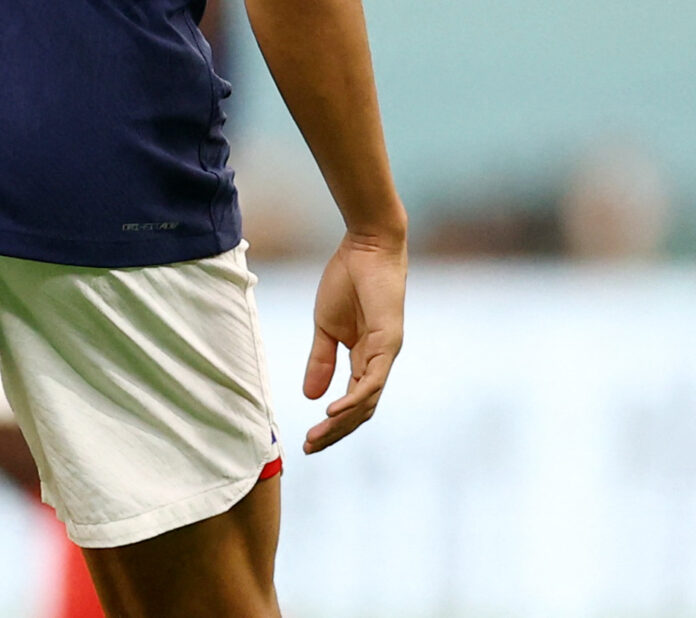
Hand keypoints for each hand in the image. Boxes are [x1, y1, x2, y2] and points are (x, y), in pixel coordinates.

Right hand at [300, 228, 404, 451]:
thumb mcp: (325, 326)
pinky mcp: (388, 343)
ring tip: (317, 437)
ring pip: (367, 402)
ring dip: (342, 423)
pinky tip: (332, 411)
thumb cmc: (348, 280)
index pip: (352, 402)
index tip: (307, 440)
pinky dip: (354, 399)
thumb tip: (311, 396)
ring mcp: (386, 355)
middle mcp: (379, 363)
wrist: (367, 248)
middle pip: (361, 410)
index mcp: (365, 359)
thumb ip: (320, 359)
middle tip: (309, 448)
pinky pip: (371, 381)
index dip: (332, 424)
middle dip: (335, 433)